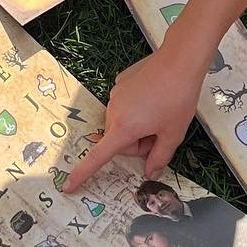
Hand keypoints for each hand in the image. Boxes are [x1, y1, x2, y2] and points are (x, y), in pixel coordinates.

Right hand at [65, 49, 203, 191]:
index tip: (67, 186)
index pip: (98, 157)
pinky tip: (153, 96)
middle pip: (119, 140)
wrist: (179, 61)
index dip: (82, 174)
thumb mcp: (173, 134)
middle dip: (138, 142)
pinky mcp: (120, 83)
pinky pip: (125, 105)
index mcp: (124, 128)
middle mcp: (113, 112)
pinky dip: (137, 107)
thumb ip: (159, 157)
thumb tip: (149, 173)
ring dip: (138, 124)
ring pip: (122, 123)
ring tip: (160, 111)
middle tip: (160, 132)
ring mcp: (115, 95)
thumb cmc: (178, 99)